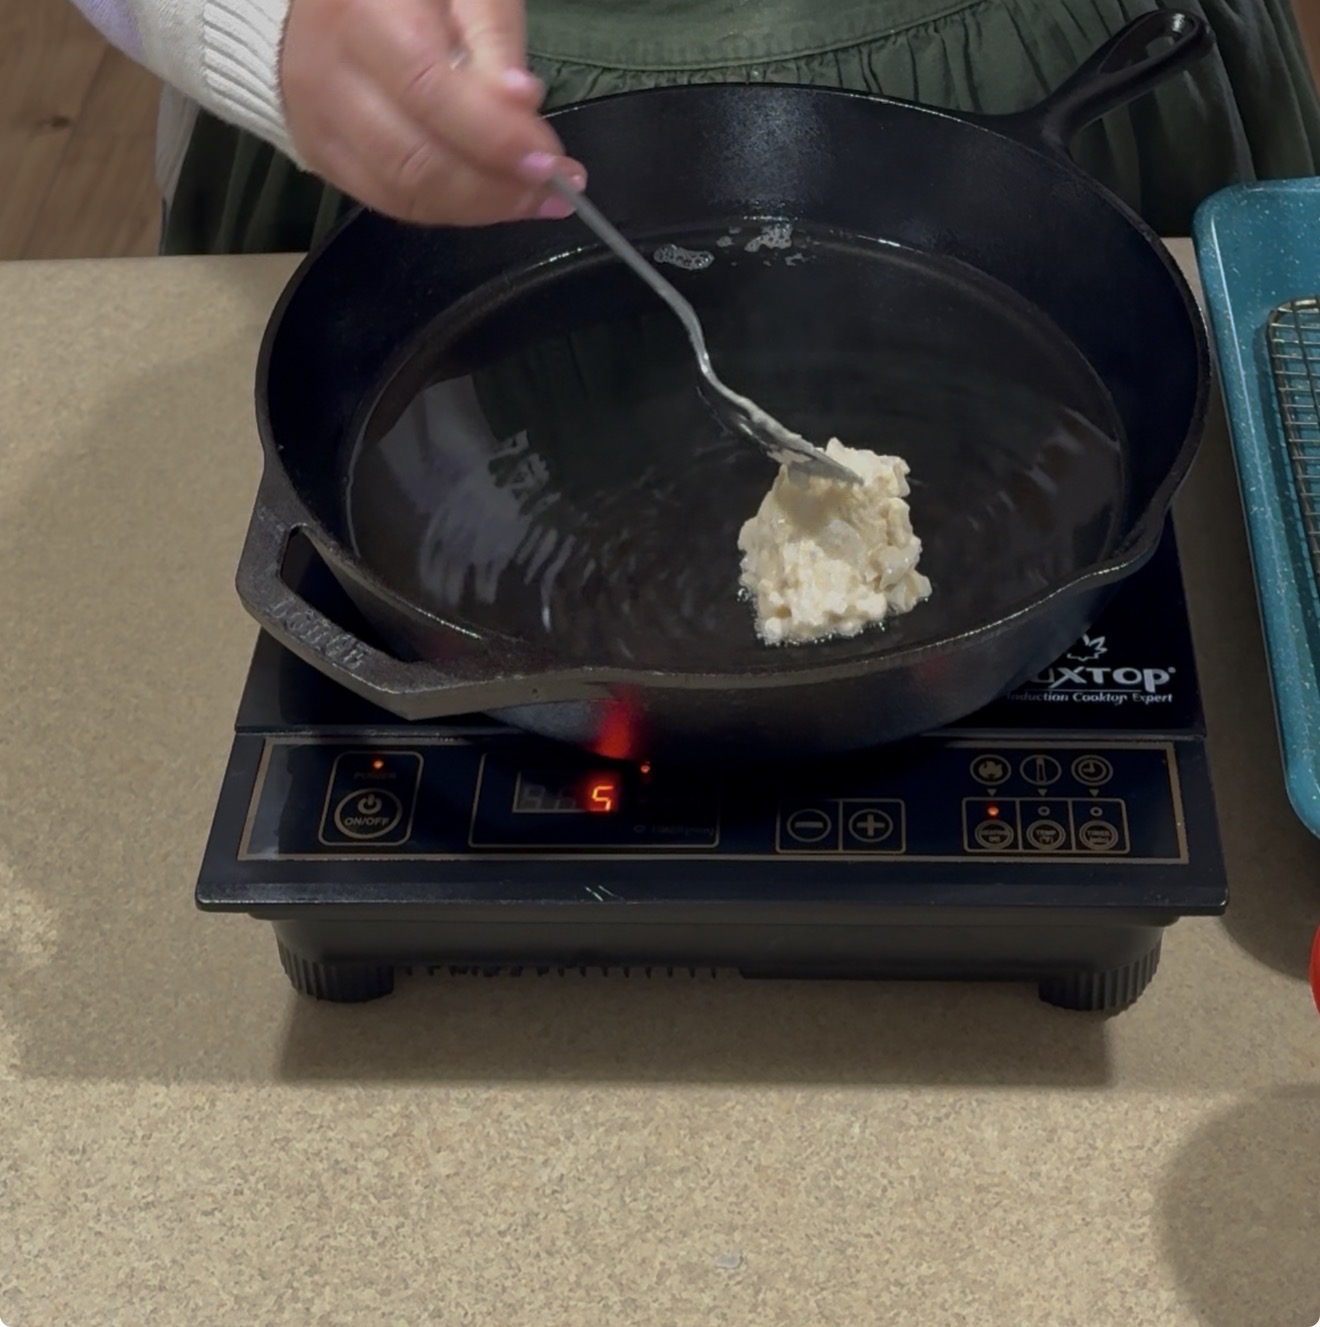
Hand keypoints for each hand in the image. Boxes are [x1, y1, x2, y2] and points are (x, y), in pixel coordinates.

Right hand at [280, 0, 585, 225]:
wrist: (326, 1)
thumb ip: (493, 38)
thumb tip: (523, 103)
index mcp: (362, 10)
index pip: (428, 89)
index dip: (492, 135)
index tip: (548, 159)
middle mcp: (327, 69)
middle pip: (414, 157)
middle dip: (495, 187)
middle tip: (555, 191)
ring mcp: (318, 119)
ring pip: (404, 191)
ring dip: (480, 208)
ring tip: (533, 201)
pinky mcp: (322, 155)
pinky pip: (390, 203)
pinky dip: (449, 210)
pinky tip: (490, 202)